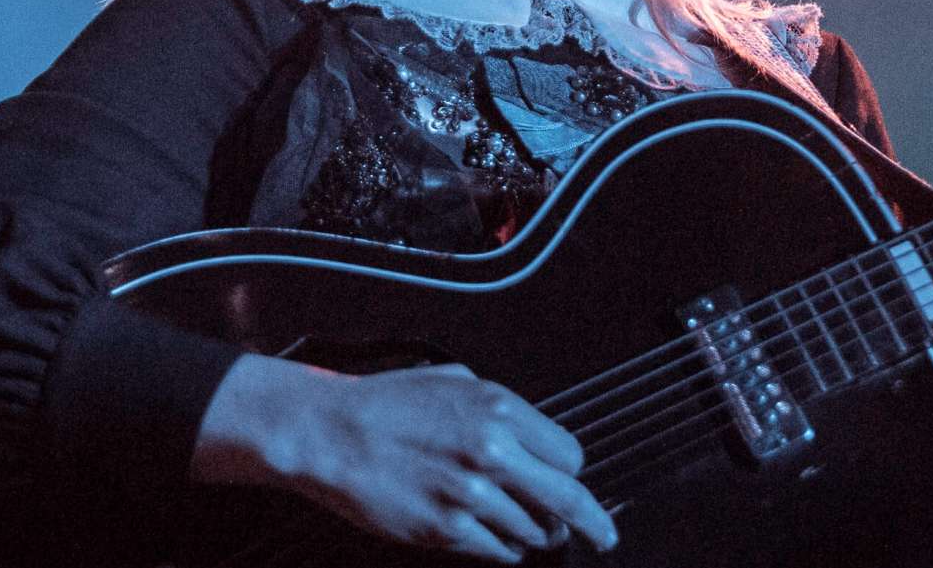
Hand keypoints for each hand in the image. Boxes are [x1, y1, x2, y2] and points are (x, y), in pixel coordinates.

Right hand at [193, 355, 618, 562]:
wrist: (329, 434)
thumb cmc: (385, 404)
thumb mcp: (454, 381)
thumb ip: (500, 410)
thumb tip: (533, 437)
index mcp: (498, 410)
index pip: (569, 455)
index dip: (571, 472)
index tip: (571, 482)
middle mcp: (492, 452)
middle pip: (568, 499)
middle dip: (592, 521)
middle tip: (603, 535)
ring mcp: (469, 495)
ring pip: (533, 531)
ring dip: (535, 533)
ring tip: (526, 527)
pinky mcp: (445, 529)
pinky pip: (498, 552)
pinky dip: (504, 550)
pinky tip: (495, 538)